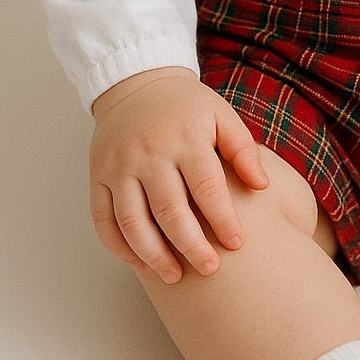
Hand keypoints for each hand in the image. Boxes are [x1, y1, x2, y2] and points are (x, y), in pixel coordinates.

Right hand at [89, 67, 268, 282]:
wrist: (137, 83)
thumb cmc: (187, 106)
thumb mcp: (221, 115)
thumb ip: (242, 149)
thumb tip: (262, 186)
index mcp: (184, 138)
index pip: (206, 186)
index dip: (223, 218)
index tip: (237, 244)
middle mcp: (148, 153)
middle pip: (168, 210)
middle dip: (190, 244)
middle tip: (209, 269)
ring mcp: (119, 166)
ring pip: (132, 220)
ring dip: (153, 254)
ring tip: (175, 277)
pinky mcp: (98, 177)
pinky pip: (103, 219)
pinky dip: (118, 246)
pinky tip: (139, 263)